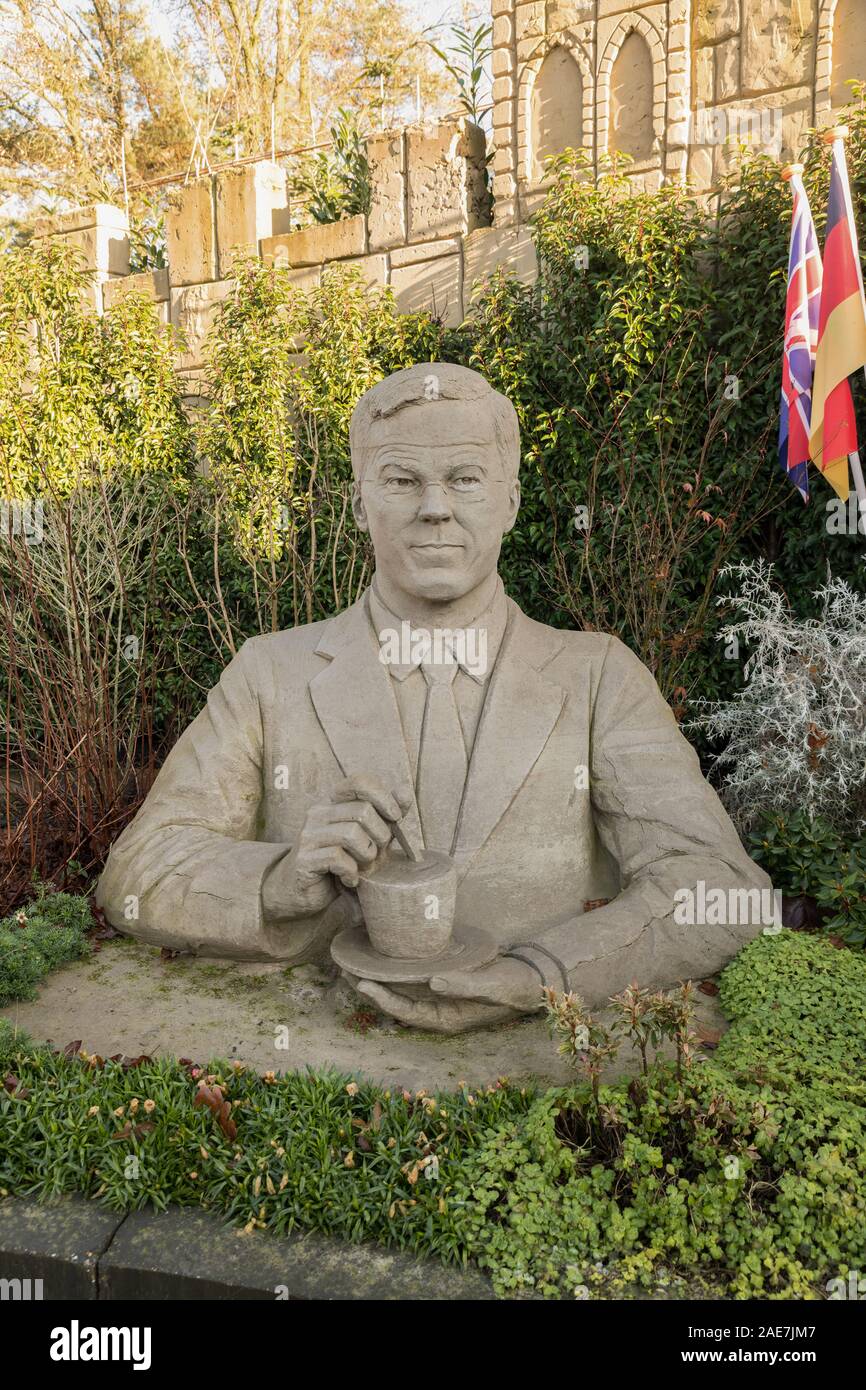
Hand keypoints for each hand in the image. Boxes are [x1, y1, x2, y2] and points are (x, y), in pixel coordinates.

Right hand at [262, 774, 411, 920]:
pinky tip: (349, 879)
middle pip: (363, 812)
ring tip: (362, 867)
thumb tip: (405, 793)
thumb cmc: (341, 861)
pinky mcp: (304, 858)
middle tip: (376, 854)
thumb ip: (387, 816)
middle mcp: (318, 812)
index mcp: (334, 802)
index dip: (384, 797)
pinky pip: (338, 859)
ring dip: (366, 856)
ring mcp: (309, 835)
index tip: (395, 817)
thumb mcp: (370, 836)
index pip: (360, 781)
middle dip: (380, 837)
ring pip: (352, 835)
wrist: (303, 891)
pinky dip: (351, 872)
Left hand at [353, 956, 543, 1034]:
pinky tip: (385, 954)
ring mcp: (440, 996)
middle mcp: (439, 1010)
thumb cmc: (514, 987)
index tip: (361, 984)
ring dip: (379, 977)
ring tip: (355, 961)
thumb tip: (434, 983)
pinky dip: (397, 967)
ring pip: (402, 989)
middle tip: (344, 969)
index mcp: (446, 1019)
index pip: (406, 1011)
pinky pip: (414, 977)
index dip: (382, 999)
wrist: (533, 980)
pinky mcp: (444, 980)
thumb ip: (465, 986)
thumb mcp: (492, 986)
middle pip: (397, 1001)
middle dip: (371, 987)